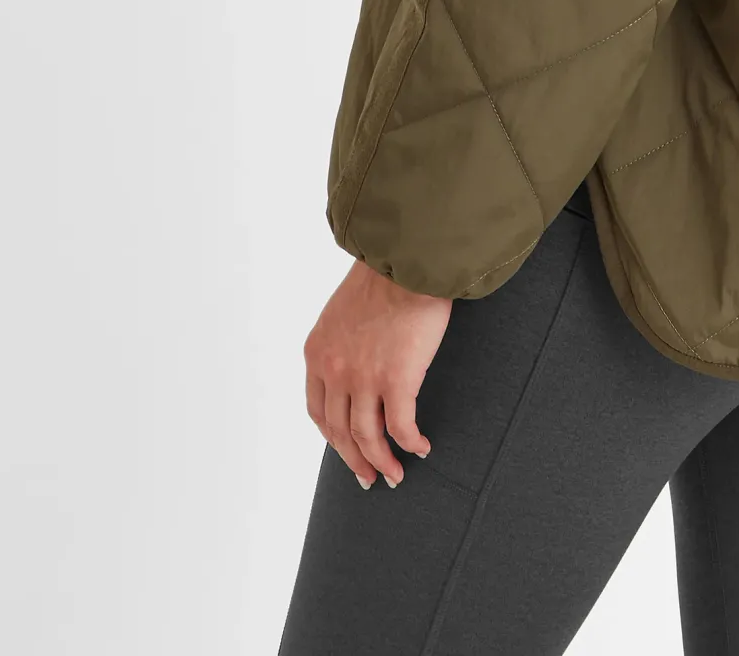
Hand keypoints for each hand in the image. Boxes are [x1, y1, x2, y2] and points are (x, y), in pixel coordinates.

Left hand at [304, 257, 452, 488]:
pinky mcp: (397, 380)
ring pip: (368, 437)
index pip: (319, 410)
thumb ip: (342, 342)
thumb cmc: (383, 276)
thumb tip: (358, 361)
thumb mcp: (342, 311)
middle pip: (340, 432)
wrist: (407, 261)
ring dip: (381, 462)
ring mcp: (363, 378)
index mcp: (317, 353)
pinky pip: (401, 427)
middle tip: (369, 478)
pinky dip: (409, 443)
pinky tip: (420, 448)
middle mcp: (334, 371)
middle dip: (355, 460)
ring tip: (395, 475)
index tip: (346, 449)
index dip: (333, 437)